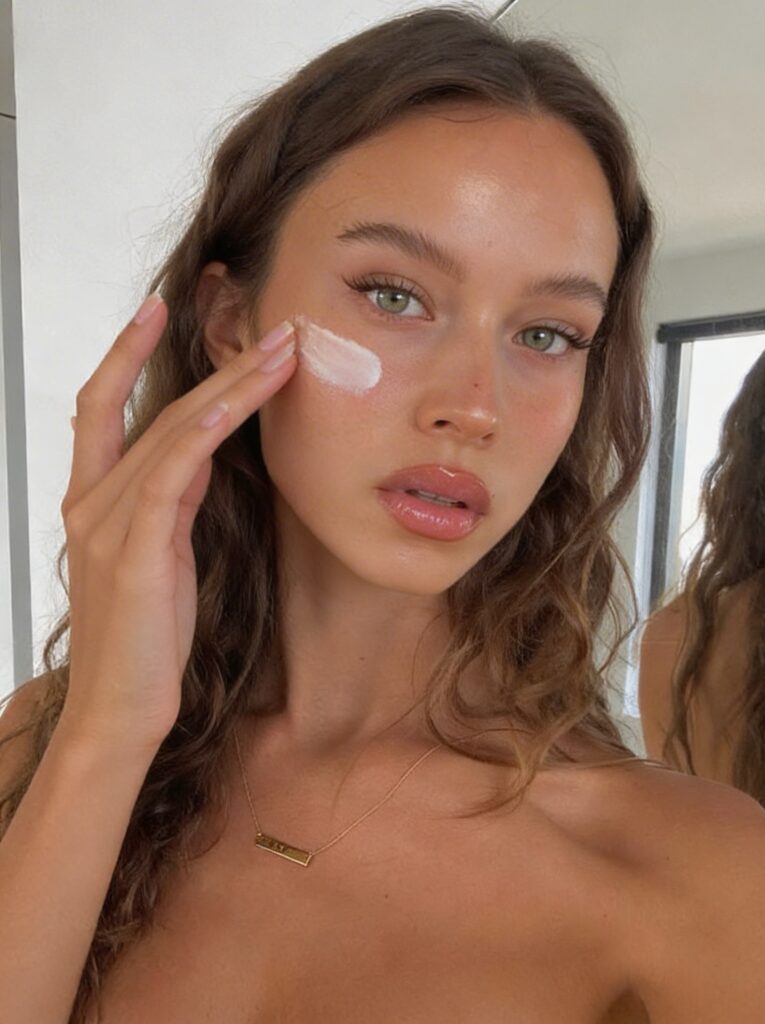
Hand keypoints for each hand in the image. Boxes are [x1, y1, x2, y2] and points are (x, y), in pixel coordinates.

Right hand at [57, 294, 295, 754]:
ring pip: (170, 432)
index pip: (101, 407)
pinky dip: (204, 432)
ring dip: (231, 388)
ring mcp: (105, 524)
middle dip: (218, 365)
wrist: (120, 710)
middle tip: (271, 329)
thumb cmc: (145, 639)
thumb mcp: (162, 556)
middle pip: (152, 408)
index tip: (156, 310)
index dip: (124, 354)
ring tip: (281, 355)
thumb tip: (204, 452)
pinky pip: (169, 474)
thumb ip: (174, 500)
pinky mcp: (130, 552)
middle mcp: (91, 502)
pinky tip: (237, 404)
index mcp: (93, 501)